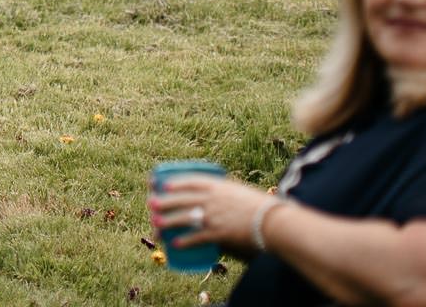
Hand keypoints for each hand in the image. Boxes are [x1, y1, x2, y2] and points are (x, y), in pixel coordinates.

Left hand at [148, 173, 275, 255]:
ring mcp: (214, 216)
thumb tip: (214, 196)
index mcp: (217, 185)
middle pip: (181, 199)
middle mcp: (212, 199)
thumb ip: (225, 193)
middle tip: (151, 203)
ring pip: (184, 218)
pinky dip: (185, 241)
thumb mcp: (239, 191)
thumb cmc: (261, 205)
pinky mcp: (219, 233)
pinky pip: (197, 237)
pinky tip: (176, 243)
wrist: (274, 221)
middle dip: (164, 201)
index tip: (161, 184)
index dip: (173, 182)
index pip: (189, 181)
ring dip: (168, 221)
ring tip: (156, 224)